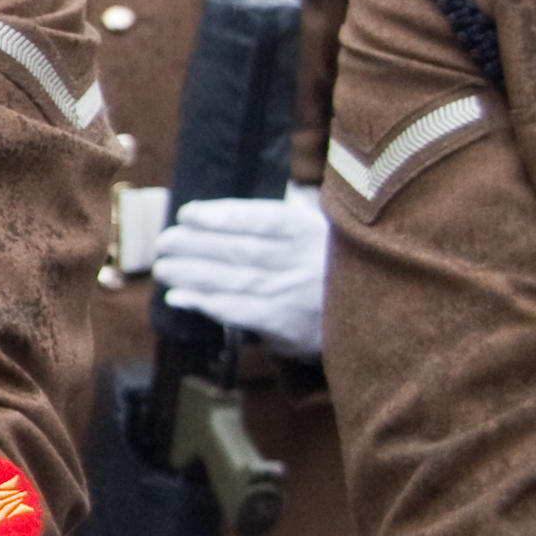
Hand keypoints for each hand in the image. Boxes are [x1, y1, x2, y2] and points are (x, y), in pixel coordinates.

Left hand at [154, 187, 329, 360]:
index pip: (262, 218)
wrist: (372, 316)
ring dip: (192, 274)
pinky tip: (179, 298)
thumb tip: (218, 209)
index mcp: (311, 230)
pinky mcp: (288, 325)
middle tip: (163, 243)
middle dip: (195, 245)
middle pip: (241, 250)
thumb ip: (276, 217)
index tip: (187, 214)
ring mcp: (296, 294)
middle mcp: (304, 260)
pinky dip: (206, 304)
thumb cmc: (326, 264)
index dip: (221, 216)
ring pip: (235, 280)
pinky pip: (240, 312)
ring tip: (163, 269)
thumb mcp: (317, 231)